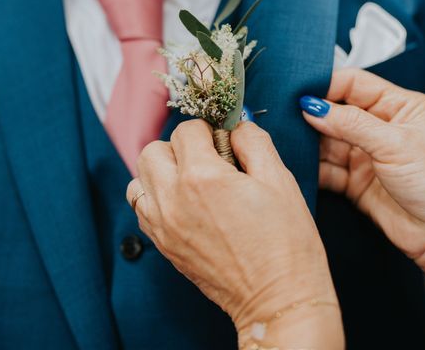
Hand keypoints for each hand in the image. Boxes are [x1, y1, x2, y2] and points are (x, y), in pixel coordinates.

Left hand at [126, 120, 336, 331]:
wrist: (277, 298)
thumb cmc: (285, 241)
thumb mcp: (279, 179)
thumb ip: (253, 142)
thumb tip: (237, 127)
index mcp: (202, 177)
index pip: (185, 130)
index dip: (209, 130)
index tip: (225, 142)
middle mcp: (172, 199)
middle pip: (152, 150)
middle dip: (179, 147)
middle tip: (208, 159)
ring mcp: (163, 226)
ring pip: (139, 179)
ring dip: (162, 172)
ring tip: (193, 182)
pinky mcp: (163, 246)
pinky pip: (142, 209)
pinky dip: (156, 198)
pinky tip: (186, 205)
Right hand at [301, 68, 424, 262]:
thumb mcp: (395, 144)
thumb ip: (351, 123)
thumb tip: (312, 107)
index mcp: (399, 106)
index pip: (354, 84)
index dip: (325, 86)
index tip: (299, 93)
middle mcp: (381, 127)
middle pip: (336, 112)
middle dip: (312, 115)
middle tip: (284, 116)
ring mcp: (367, 155)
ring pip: (327, 141)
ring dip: (309, 142)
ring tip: (288, 140)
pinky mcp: (356, 181)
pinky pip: (327, 168)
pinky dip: (313, 167)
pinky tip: (298, 163)